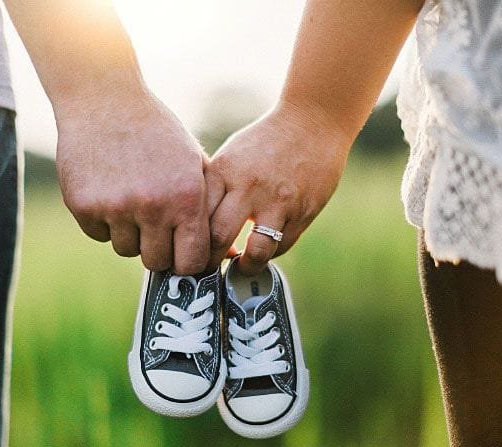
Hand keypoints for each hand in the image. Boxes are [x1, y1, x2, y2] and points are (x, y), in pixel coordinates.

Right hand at [54, 80, 209, 274]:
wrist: (104, 100)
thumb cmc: (157, 133)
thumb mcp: (193, 163)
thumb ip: (210, 209)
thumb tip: (228, 255)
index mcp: (186, 198)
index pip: (192, 262)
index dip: (187, 262)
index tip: (181, 253)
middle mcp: (152, 206)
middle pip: (156, 262)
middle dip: (157, 249)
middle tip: (154, 225)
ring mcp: (115, 208)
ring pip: (125, 249)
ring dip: (129, 233)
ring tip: (131, 199)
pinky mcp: (84, 206)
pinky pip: (98, 234)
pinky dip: (103, 221)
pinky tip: (109, 191)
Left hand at [205, 100, 348, 274]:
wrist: (313, 122)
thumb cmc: (265, 141)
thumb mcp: (231, 156)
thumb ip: (214, 188)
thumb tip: (192, 226)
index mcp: (224, 171)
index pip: (197, 217)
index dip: (189, 241)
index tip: (188, 252)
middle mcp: (248, 187)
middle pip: (218, 239)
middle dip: (210, 262)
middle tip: (209, 269)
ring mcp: (278, 201)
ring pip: (256, 252)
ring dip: (245, 267)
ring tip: (240, 267)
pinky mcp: (303, 211)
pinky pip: (281, 246)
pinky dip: (269, 253)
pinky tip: (263, 249)